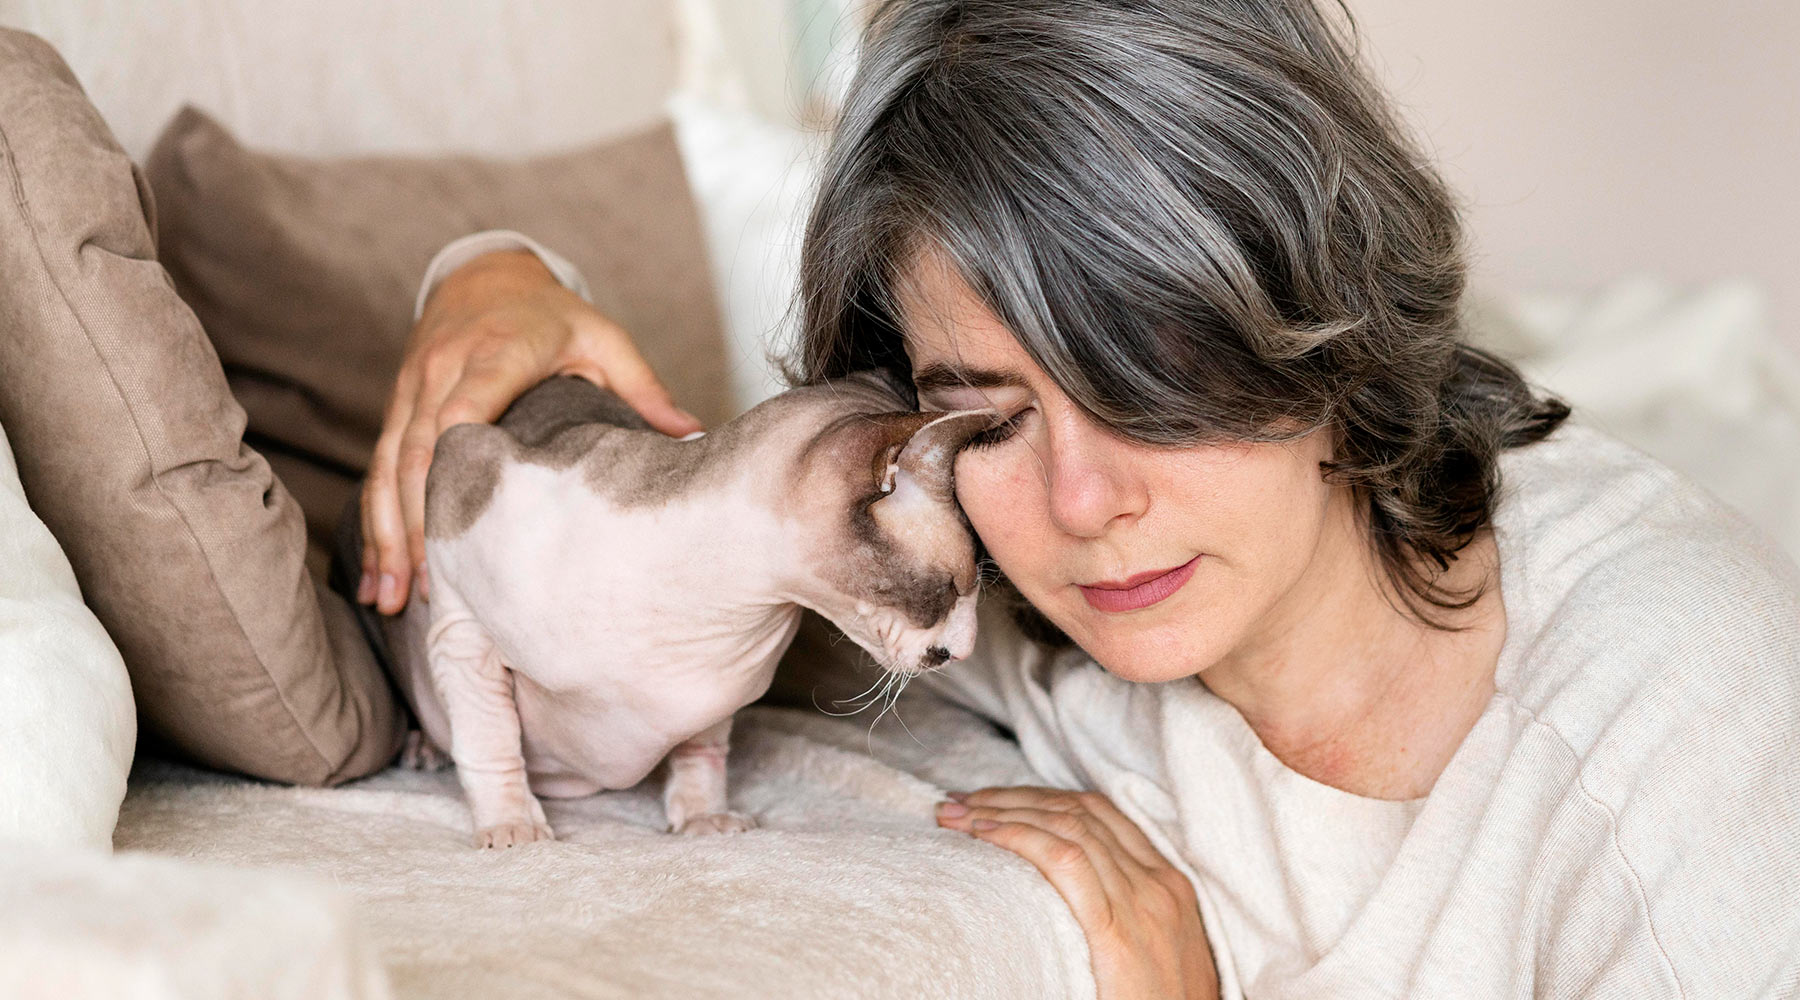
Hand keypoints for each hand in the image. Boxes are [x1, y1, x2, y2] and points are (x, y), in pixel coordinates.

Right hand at [358, 248, 702, 612]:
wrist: (487, 274)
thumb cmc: (553, 316)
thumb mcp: (604, 338)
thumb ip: (644, 388)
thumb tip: (694, 435)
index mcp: (496, 352)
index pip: (464, 407)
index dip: (454, 462)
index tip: (462, 523)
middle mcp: (443, 370)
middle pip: (416, 452)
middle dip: (419, 524)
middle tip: (434, 592)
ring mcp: (412, 389)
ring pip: (387, 467)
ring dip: (388, 537)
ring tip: (391, 598)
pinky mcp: (398, 408)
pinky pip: (376, 468)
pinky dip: (377, 524)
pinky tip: (381, 574)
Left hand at [937, 786, 1218, 999]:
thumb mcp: (1155, 949)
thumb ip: (1123, 913)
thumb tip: (1067, 896)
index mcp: (1167, 883)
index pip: (1097, 813)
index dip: (1040, 797)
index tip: (995, 800)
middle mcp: (1156, 883)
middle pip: (1076, 810)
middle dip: (1013, 797)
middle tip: (962, 800)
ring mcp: (1140, 903)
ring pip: (1067, 826)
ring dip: (1003, 811)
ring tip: (956, 814)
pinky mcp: (1117, 933)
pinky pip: (1065, 862)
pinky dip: (1019, 838)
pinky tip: (984, 834)